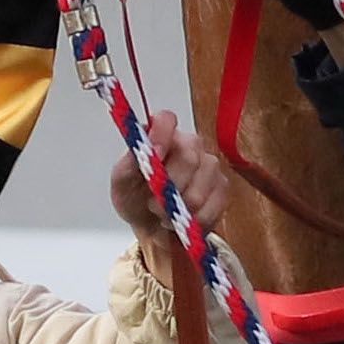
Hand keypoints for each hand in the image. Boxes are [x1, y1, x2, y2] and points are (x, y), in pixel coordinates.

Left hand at [112, 111, 228, 243]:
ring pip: (200, 188)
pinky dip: (194, 220)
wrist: (150, 225)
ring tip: (165, 214)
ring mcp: (209, 165)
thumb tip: (142, 148)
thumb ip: (128, 162)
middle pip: (189, 157)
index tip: (154, 157)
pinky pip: (213, 206)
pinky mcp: (222, 187)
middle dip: (169, 188)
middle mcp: (189, 144)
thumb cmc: (134, 198)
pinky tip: (183, 219)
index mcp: (161, 135)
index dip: (162, 134)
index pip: (166, 119)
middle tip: (153, 204)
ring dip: (179, 209)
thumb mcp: (121, 182)